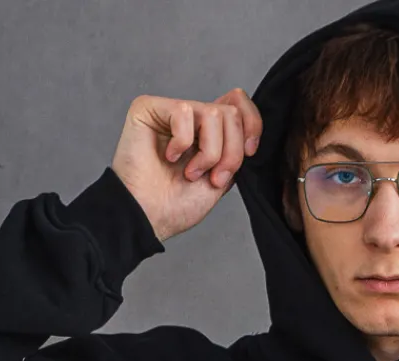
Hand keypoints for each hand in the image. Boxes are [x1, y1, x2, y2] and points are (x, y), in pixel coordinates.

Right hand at [110, 88, 262, 243]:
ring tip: (190, 173)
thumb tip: (250, 132)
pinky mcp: (149, 107)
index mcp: (207, 132)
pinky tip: (168, 157)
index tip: (249, 153)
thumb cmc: (175, 206)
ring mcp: (170, 111)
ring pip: (214, 113)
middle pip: (232, 113)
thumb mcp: (221, 180)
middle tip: (214, 178)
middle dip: (231, 152)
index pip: (239, 103)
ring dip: (209, 153)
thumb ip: (235, 152)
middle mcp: (190, 118)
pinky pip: (184, 113)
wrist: (146, 218)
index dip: (252, 124)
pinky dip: (182, 143)